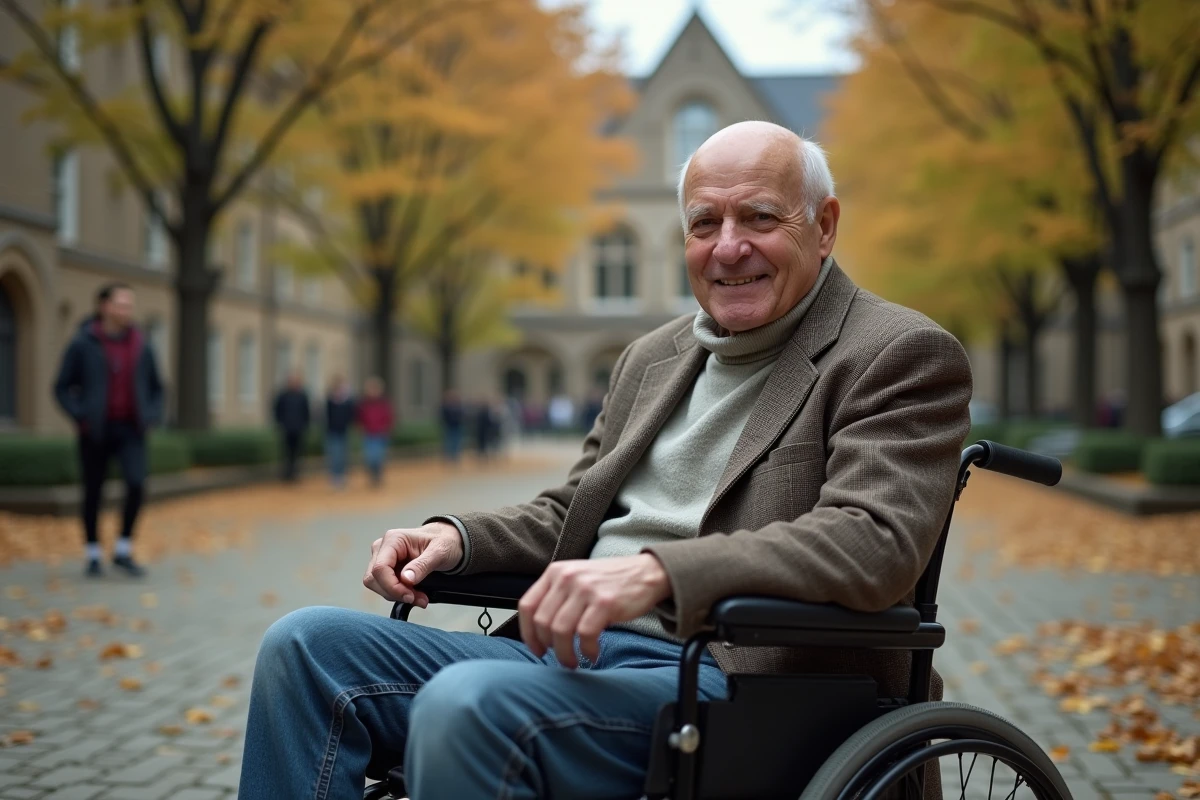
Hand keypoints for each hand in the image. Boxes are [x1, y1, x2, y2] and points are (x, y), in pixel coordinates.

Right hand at [363, 521, 462, 605]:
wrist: (449, 542)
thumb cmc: (445, 541)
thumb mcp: (440, 552)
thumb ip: (422, 565)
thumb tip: (406, 579)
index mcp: (393, 539)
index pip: (380, 568)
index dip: (392, 587)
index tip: (410, 596)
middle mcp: (383, 547)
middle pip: (374, 579)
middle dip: (395, 593)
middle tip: (418, 599)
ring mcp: (383, 558)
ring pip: (377, 585)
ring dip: (397, 596)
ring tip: (419, 597)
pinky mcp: (388, 569)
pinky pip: (385, 586)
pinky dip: (399, 594)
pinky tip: (415, 594)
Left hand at [518, 554, 671, 668]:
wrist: (646, 572)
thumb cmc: (610, 582)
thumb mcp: (577, 578)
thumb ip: (557, 597)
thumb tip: (539, 632)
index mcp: (555, 572)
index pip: (527, 606)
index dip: (528, 633)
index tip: (537, 649)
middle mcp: (567, 578)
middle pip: (542, 622)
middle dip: (548, 647)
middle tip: (560, 658)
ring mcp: (585, 589)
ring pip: (560, 630)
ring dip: (565, 654)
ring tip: (574, 662)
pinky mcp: (604, 602)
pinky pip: (585, 634)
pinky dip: (587, 650)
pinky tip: (593, 654)